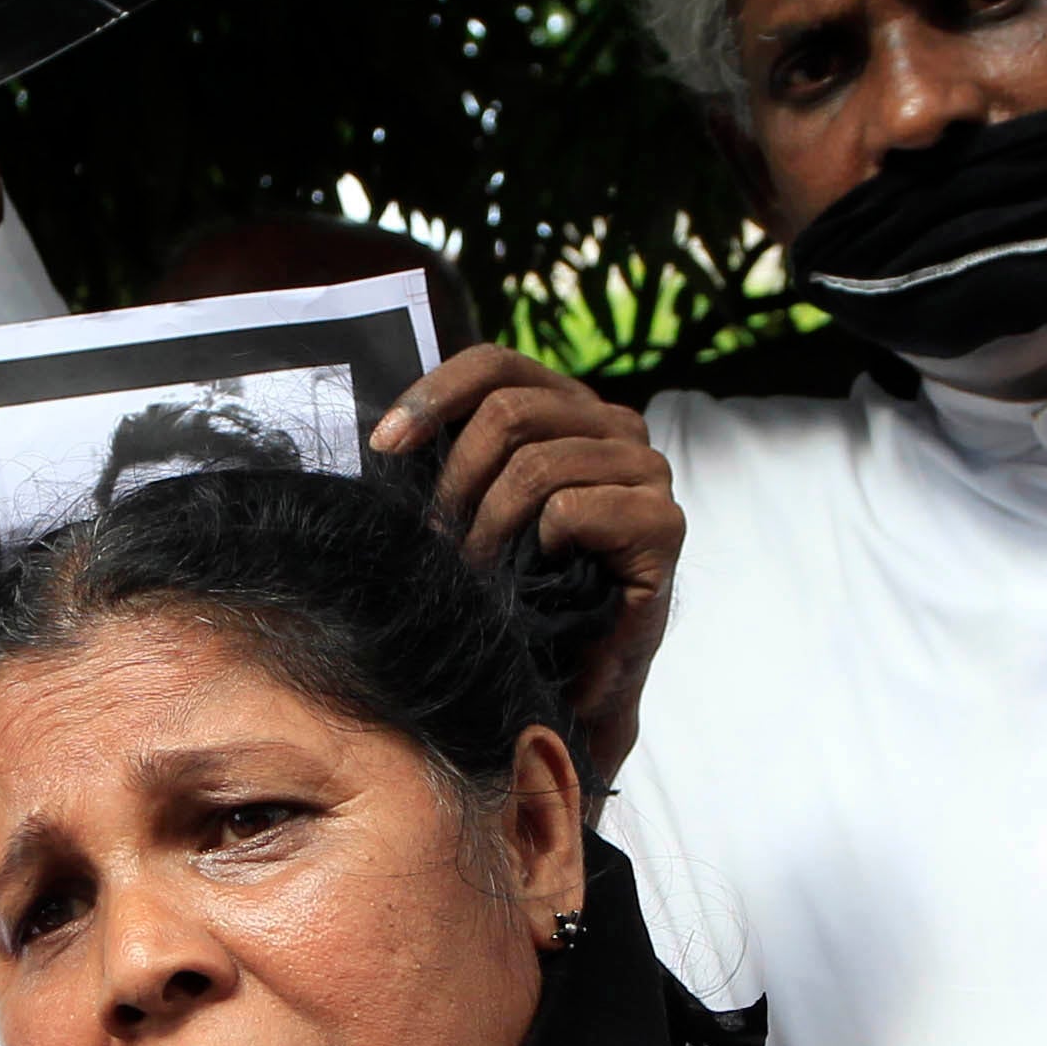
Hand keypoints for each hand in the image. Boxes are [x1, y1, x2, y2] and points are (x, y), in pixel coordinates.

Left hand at [366, 346, 681, 774]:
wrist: (576, 682)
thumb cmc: (524, 591)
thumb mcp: (478, 509)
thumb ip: (455, 457)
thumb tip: (384, 434)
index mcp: (570, 407)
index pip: (496, 363)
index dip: (433, 395)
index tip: (384, 446)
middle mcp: (616, 424)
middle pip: (509, 411)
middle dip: (456, 483)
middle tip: (440, 544)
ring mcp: (647, 469)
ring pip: (535, 465)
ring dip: (489, 529)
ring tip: (479, 575)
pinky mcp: (663, 522)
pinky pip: (572, 508)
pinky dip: (539, 547)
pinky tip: (544, 578)